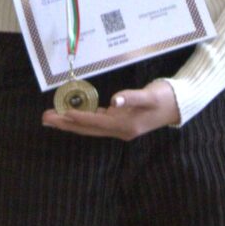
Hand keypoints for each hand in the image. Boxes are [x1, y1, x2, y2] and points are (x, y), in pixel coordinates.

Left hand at [44, 80, 181, 140]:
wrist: (179, 104)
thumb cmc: (165, 97)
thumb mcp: (150, 95)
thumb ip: (131, 98)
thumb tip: (114, 101)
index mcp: (126, 125)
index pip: (96, 122)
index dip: (78, 118)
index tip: (60, 114)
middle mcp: (120, 129)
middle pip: (88, 128)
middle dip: (66, 124)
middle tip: (45, 118)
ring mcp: (120, 127)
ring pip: (90, 126)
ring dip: (71, 122)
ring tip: (52, 117)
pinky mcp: (121, 121)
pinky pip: (98, 122)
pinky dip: (84, 118)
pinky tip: (73, 114)